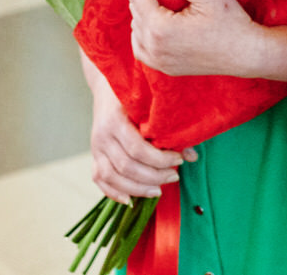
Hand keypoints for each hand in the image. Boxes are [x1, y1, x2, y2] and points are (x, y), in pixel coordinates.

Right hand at [83, 62, 192, 202]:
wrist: (107, 86)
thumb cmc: (135, 94)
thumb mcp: (151, 105)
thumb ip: (169, 129)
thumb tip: (192, 156)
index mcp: (115, 120)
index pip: (137, 149)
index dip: (160, 159)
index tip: (180, 160)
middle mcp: (101, 136)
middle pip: (126, 166)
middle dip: (153, 176)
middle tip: (174, 177)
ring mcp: (95, 148)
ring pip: (111, 177)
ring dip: (136, 189)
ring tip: (158, 191)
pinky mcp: (94, 156)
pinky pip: (99, 180)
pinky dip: (113, 193)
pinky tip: (131, 200)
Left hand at [125, 0, 269, 77]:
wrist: (248, 54)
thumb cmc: (231, 22)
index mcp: (161, 28)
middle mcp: (155, 47)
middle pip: (135, 10)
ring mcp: (159, 61)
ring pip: (136, 29)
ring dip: (139, 9)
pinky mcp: (166, 68)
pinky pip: (141, 49)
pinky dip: (140, 32)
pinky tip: (149, 21)